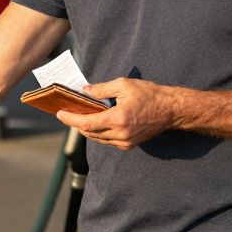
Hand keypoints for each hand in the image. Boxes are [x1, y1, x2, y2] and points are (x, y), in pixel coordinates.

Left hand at [57, 77, 176, 149]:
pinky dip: (98, 132)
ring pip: (98, 138)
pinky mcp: (129, 145)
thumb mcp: (124, 85)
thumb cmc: (149, 94)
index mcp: (118, 119)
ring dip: (86, 129)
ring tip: (78, 117)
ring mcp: (125, 142)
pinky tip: (94, 123)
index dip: (71, 119)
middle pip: (90, 132)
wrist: (170, 110)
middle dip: (76, 124)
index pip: (87, 123)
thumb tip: (85, 91)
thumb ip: (102, 89)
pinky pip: (107, 140)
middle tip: (67, 113)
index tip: (60, 114)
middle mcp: (120, 134)